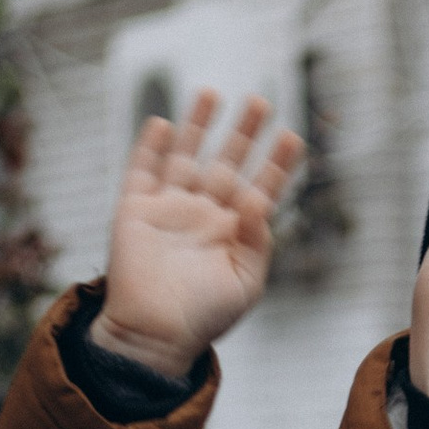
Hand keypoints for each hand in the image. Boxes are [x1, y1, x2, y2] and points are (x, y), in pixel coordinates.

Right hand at [99, 90, 301, 378]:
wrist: (154, 335)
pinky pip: (142, 170)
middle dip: (244, 133)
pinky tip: (163, 122)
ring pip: (185, 156)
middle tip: (261, 101)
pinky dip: (149, 146)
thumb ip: (257, 242)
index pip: (260, 188)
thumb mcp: (245, 284)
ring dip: (198, 125)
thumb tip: (258, 198)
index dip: (277, 165)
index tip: (293, 137)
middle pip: (227, 162)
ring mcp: (169, 209)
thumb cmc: (204, 317)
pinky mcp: (134, 210)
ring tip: (213, 92)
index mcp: (233, 232)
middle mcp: (203, 214)